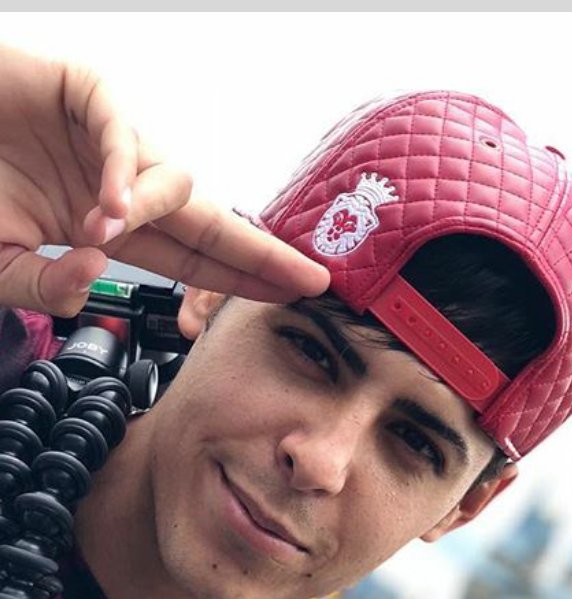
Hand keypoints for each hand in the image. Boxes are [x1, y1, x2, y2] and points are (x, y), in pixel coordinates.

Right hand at [0, 44, 329, 315]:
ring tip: (97, 231)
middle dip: (260, 253)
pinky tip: (108, 205)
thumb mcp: (3, 267)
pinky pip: (123, 131)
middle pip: (210, 222)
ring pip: (171, 180)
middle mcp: (123, 186)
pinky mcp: (85, 95)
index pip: (194, 258)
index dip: (242, 277)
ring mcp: (109, 142)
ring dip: (150, 211)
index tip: (291, 298)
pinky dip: (122, 169)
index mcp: (113, 228)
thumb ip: (46, 289)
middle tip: (308, 279)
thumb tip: (98, 280)